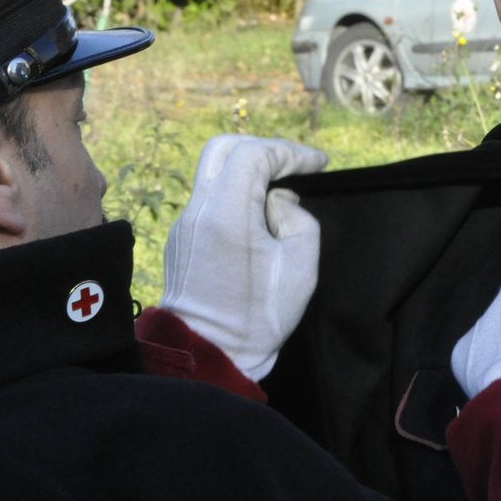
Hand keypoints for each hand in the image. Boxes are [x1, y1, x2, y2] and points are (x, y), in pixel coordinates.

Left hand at [161, 135, 327, 380]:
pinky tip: (259, 218)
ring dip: (248, 172)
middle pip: (224, 148)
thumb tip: (278, 201)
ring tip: (280, 194)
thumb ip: (298, 218)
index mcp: (226, 213)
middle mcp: (198, 210)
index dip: (290, 152)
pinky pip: (208, 199)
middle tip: (294, 166)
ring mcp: (184, 224)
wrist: (208, 352)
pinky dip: (235, 194)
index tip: (318, 165)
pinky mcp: (181, 239)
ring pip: (213, 172)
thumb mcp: (301, 265)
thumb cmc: (259, 314)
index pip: (254, 153)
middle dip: (264, 150)